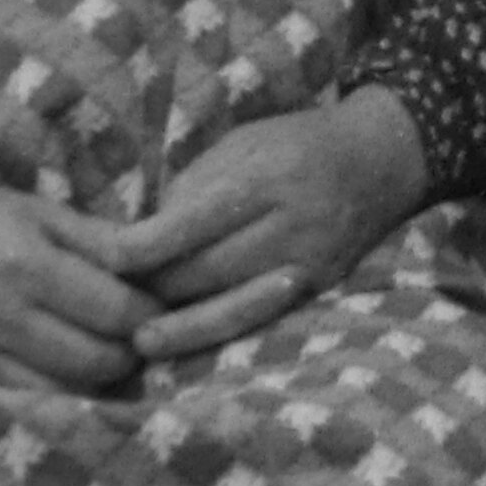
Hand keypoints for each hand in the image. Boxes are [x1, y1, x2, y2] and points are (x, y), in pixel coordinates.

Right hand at [0, 152, 154, 394]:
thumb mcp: (43, 212)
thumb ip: (103, 242)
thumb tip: (164, 268)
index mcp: (28, 265)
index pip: (116, 312)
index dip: (151, 317)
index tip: (160, 311)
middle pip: (95, 360)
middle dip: (130, 353)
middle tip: (138, 338)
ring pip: (62, 391)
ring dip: (96, 381)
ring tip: (106, 357)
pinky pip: (22, 400)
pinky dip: (55, 393)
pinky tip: (67, 373)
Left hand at [82, 91, 443, 361]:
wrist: (379, 160)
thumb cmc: (295, 143)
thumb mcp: (241, 144)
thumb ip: (195, 189)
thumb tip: (143, 240)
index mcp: (266, 177)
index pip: (192, 222)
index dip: (143, 247)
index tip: (106, 259)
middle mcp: (292, 223)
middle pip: (207, 271)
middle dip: (154, 289)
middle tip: (107, 300)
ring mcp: (310, 261)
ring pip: (232, 306)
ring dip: (182, 325)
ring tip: (140, 342)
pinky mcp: (320, 288)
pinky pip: (262, 318)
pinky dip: (221, 330)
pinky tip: (189, 341)